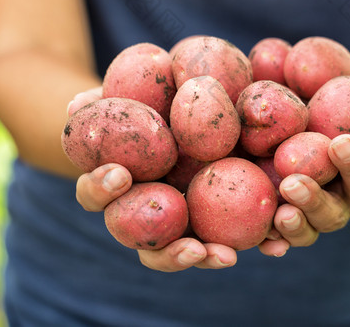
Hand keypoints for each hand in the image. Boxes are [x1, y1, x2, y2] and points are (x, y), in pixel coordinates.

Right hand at [70, 87, 237, 271]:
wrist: (185, 104)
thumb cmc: (148, 98)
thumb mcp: (131, 90)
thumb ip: (105, 99)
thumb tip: (75, 107)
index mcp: (113, 183)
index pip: (94, 194)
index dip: (100, 188)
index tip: (119, 174)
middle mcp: (141, 211)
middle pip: (142, 242)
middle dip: (163, 249)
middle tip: (189, 245)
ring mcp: (176, 220)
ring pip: (181, 252)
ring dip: (201, 258)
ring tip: (226, 257)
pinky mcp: (214, 219)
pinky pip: (228, 237)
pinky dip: (251, 244)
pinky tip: (273, 245)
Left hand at [258, 90, 349, 256]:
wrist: (320, 120)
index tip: (340, 143)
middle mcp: (339, 206)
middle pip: (332, 213)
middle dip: (314, 202)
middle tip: (293, 184)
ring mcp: (309, 216)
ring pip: (306, 230)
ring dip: (294, 226)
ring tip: (281, 213)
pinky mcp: (280, 216)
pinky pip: (276, 237)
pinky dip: (270, 242)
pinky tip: (263, 241)